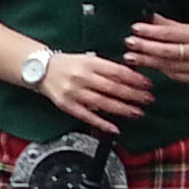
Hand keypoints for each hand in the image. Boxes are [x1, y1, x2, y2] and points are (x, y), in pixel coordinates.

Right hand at [33, 49, 150, 135]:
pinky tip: (115, 129)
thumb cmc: (68, 64)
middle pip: (112, 87)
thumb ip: (107, 68)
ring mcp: (73, 92)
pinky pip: (86, 116)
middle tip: (148, 99)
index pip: (116, 71)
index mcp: (89, 63)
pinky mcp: (67, 105)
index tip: (148, 84)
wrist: (40, 69)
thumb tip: (132, 78)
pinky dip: (102, 123)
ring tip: (137, 113)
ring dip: (122, 109)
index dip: (134, 79)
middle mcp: (81, 77)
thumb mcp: (88, 59)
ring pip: (102, 102)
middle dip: (133, 95)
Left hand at [125, 16, 188, 86]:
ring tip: (132, 58)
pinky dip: (163, 70)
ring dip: (149, 62)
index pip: (170, 34)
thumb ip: (170, 24)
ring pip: (170, 66)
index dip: (151, 32)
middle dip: (145, 49)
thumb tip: (149, 18)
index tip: (135, 29)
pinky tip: (151, 66)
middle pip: (167, 53)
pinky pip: (177, 76)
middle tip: (128, 46)